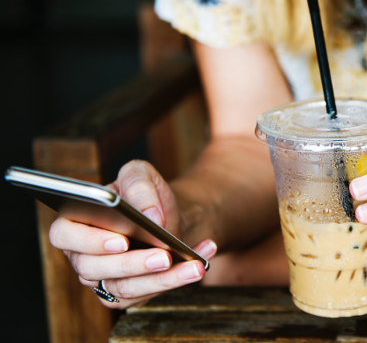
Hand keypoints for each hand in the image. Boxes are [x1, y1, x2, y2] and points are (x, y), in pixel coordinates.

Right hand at [48, 160, 217, 308]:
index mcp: (75, 222)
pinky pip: (147, 294)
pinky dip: (177, 279)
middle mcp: (83, 255)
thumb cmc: (145, 195)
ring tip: (193, 266)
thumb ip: (140, 186)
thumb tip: (150, 215)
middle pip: (96, 268)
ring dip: (163, 278)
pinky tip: (199, 263)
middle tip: (164, 255)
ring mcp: (103, 278)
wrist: (168, 215)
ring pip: (125, 288)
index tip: (122, 240)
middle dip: (133, 263)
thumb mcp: (141, 175)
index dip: (89, 240)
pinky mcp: (126, 294)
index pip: (65, 235)